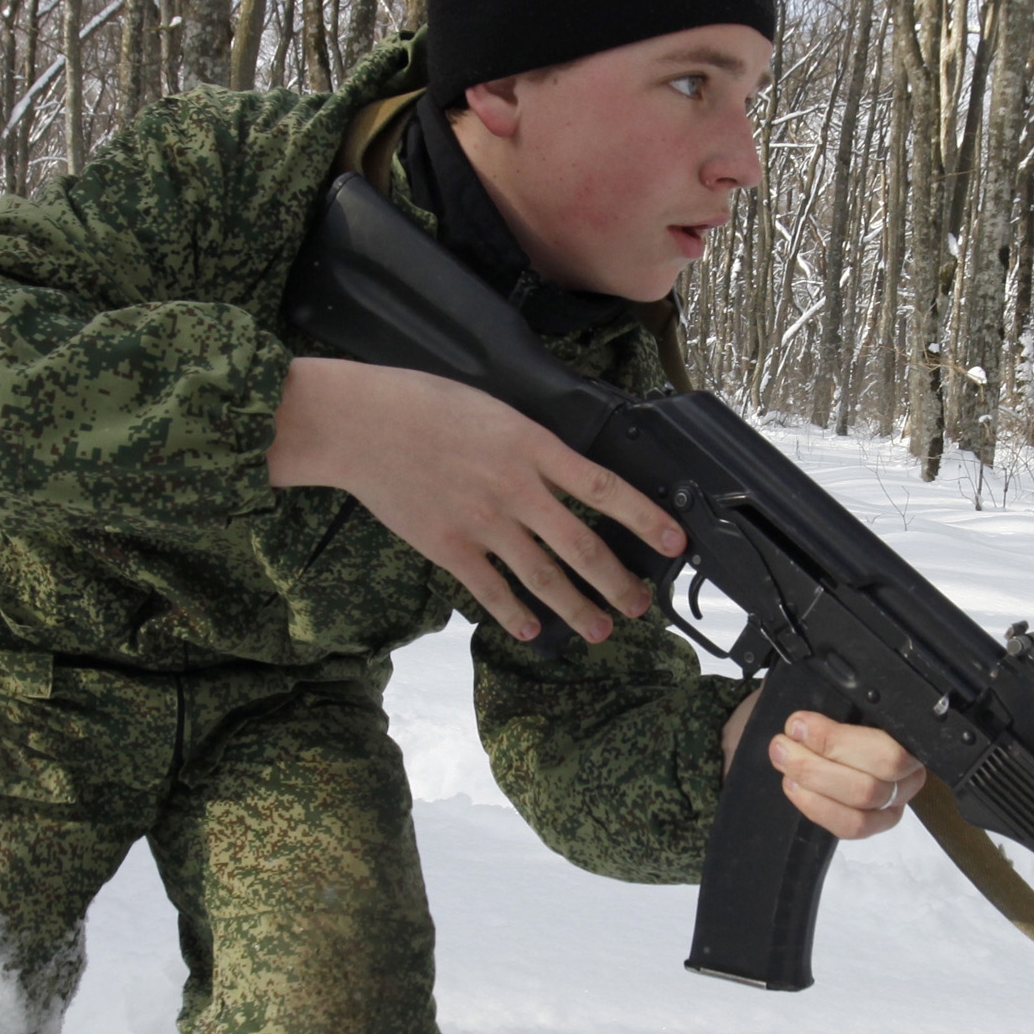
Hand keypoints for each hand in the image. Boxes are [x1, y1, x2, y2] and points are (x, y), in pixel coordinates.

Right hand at [270, 357, 685, 643]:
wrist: (360, 424)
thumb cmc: (422, 403)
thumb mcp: (493, 407)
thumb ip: (531, 444)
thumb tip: (565, 474)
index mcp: (531, 445)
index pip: (602, 488)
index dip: (644, 518)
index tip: (673, 541)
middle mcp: (515, 488)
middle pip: (582, 546)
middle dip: (618, 582)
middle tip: (640, 605)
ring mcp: (482, 522)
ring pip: (543, 576)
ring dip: (577, 608)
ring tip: (600, 630)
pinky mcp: (448, 547)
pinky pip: (491, 590)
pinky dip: (515, 613)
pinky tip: (532, 629)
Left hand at [722, 695, 924, 839]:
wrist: (790, 740)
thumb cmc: (810, 718)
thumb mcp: (819, 695)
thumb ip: (826, 695)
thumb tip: (814, 689)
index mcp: (904, 728)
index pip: (890, 740)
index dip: (839, 737)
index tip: (798, 724)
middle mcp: (909, 768)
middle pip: (879, 772)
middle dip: (823, 758)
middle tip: (784, 745)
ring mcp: (893, 800)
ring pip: (865, 800)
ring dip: (816, 779)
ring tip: (784, 762)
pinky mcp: (871, 824)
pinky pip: (852, 826)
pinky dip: (818, 806)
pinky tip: (794, 787)